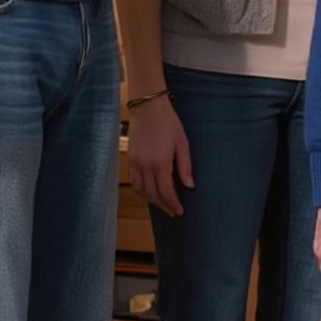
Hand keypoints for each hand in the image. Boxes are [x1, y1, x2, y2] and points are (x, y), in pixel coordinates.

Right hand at [126, 92, 192, 216]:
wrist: (148, 107)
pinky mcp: (130, 158)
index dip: (173, 204)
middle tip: (173, 212)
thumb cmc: (168, 122)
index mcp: (160, 162)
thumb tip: (189, 185)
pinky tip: (149, 192)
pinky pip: (134, 181)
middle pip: (152, 195)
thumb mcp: (182, 143)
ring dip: (151, 200)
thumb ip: (185, 166)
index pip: (166, 192)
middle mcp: (145, 165)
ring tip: (162, 204)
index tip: (179, 212)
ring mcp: (135, 162)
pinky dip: (141, 190)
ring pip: (141, 190)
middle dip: (163, 206)